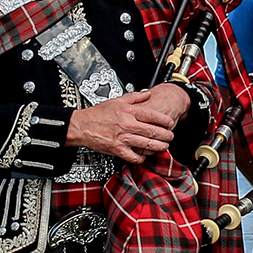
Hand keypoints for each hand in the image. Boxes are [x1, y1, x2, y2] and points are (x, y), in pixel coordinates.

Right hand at [66, 89, 182, 163]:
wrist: (82, 126)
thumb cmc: (98, 114)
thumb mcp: (117, 100)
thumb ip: (135, 97)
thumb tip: (148, 94)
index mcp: (129, 112)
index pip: (153, 115)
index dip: (165, 120)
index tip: (170, 123)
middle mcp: (128, 125)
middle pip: (154, 131)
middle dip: (166, 135)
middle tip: (170, 136)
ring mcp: (123, 138)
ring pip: (147, 144)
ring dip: (159, 147)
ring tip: (164, 147)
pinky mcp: (118, 149)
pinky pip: (134, 156)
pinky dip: (142, 158)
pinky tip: (144, 156)